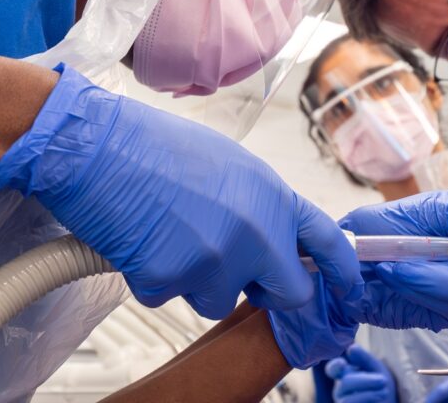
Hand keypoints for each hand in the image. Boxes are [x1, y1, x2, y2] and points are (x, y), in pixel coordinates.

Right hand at [0, 64, 362, 318]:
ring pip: (220, 301)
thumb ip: (262, 207)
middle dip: (268, 290)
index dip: (345, 273)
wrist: (96, 146)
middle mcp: (255, 233)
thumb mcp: (232, 167)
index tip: (351, 291)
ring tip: (172, 234)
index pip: (328, 244)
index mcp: (274, 198)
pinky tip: (143, 241)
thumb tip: (274, 238)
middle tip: (241, 273)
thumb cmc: (156, 146)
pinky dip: (155, 278)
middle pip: (286, 293)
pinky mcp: (171, 282)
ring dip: (200, 281)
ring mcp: (215, 262)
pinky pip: (171, 297)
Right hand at [326, 345, 397, 402]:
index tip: (343, 363)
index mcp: (345, 375)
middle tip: (384, 381)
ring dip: (369, 393)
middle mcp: (340, 390)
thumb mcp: (376, 368)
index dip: (334, 366)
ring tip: (385, 391)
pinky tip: (380, 400)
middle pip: (345, 383)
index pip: (333, 370)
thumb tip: (351, 348)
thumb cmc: (381, 386)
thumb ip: (364, 358)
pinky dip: (369, 400)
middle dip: (366, 381)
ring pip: (348, 399)